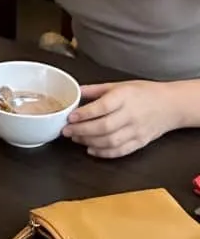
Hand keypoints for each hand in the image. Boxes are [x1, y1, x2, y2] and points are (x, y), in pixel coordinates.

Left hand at [63, 80, 178, 157]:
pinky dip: (104, 153)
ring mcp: (136, 130)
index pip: (102, 107)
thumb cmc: (144, 92)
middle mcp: (130, 115)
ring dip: (89, 142)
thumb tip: (75, 92)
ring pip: (110, 141)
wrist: (171, 105)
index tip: (70, 117)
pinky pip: (120, 151)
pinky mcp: (140, 142)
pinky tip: (91, 149)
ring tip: (76, 139)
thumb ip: (96, 90)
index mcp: (125, 97)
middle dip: (82, 131)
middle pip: (104, 127)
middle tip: (67, 131)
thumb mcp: (119, 85)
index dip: (84, 114)